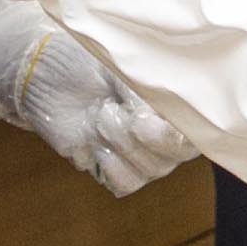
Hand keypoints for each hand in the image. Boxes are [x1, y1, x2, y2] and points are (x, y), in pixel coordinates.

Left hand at [0, 1, 195, 196]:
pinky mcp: (122, 173)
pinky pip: (127, 182)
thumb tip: (159, 113)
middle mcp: (173, 133)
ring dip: (118, 141)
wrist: (47, 76)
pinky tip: (93, 141)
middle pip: (177, 152)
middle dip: (140, 132)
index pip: (199, 126)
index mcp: (181, 102)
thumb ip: (151, 88)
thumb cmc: (90, 63)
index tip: (140, 114)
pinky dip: (107, 162)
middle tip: (111, 108)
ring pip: (151, 168)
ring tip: (100, 115)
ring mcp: (149, 157)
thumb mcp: (124, 66)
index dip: (173, 128)